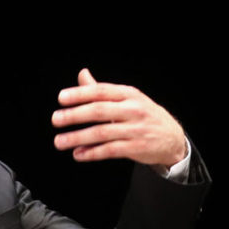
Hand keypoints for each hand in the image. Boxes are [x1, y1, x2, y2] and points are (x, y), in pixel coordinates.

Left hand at [51, 68, 187, 167]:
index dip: (80, 94)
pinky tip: (78, 154)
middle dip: (75, 115)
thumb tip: (82, 74)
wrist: (172, 138)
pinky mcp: (136, 148)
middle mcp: (132, 110)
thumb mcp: (128, 99)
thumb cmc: (144, 116)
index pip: (101, 91)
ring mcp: (135, 130)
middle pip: (99, 111)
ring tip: (60, 141)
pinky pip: (110, 150)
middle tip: (56, 119)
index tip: (62, 98)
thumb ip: (103, 90)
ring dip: (78, 137)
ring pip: (102, 133)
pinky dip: (92, 153)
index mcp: (128, 94)